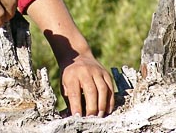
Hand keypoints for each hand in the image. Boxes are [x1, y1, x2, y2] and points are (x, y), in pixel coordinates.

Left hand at [25, 0, 114, 117]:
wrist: (78, 56)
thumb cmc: (69, 75)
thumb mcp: (64, 84)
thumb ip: (69, 98)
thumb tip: (72, 115)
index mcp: (71, 75)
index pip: (75, 93)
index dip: (76, 106)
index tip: (78, 117)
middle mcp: (85, 72)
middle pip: (90, 91)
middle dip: (92, 108)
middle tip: (92, 119)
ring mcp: (96, 72)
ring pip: (102, 89)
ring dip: (102, 105)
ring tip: (101, 116)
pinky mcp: (105, 73)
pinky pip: (110, 87)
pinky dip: (110, 100)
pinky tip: (108, 109)